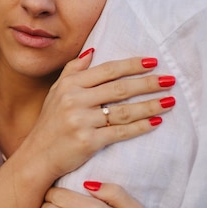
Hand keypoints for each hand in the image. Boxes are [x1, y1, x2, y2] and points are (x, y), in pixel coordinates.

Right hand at [24, 54, 174, 181]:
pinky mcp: (88, 142)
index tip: (152, 62)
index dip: (132, 65)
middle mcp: (75, 100)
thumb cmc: (49, 124)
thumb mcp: (56, 92)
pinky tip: (156, 122)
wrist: (37, 156)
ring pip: (124, 111)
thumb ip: (73, 70)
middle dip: (148, 83)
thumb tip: (93, 50)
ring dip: (150, 105)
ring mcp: (81, 122)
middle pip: (119, 89)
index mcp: (70, 85)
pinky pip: (120, 132)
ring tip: (169, 100)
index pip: (107, 70)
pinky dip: (140, 127)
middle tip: (169, 80)